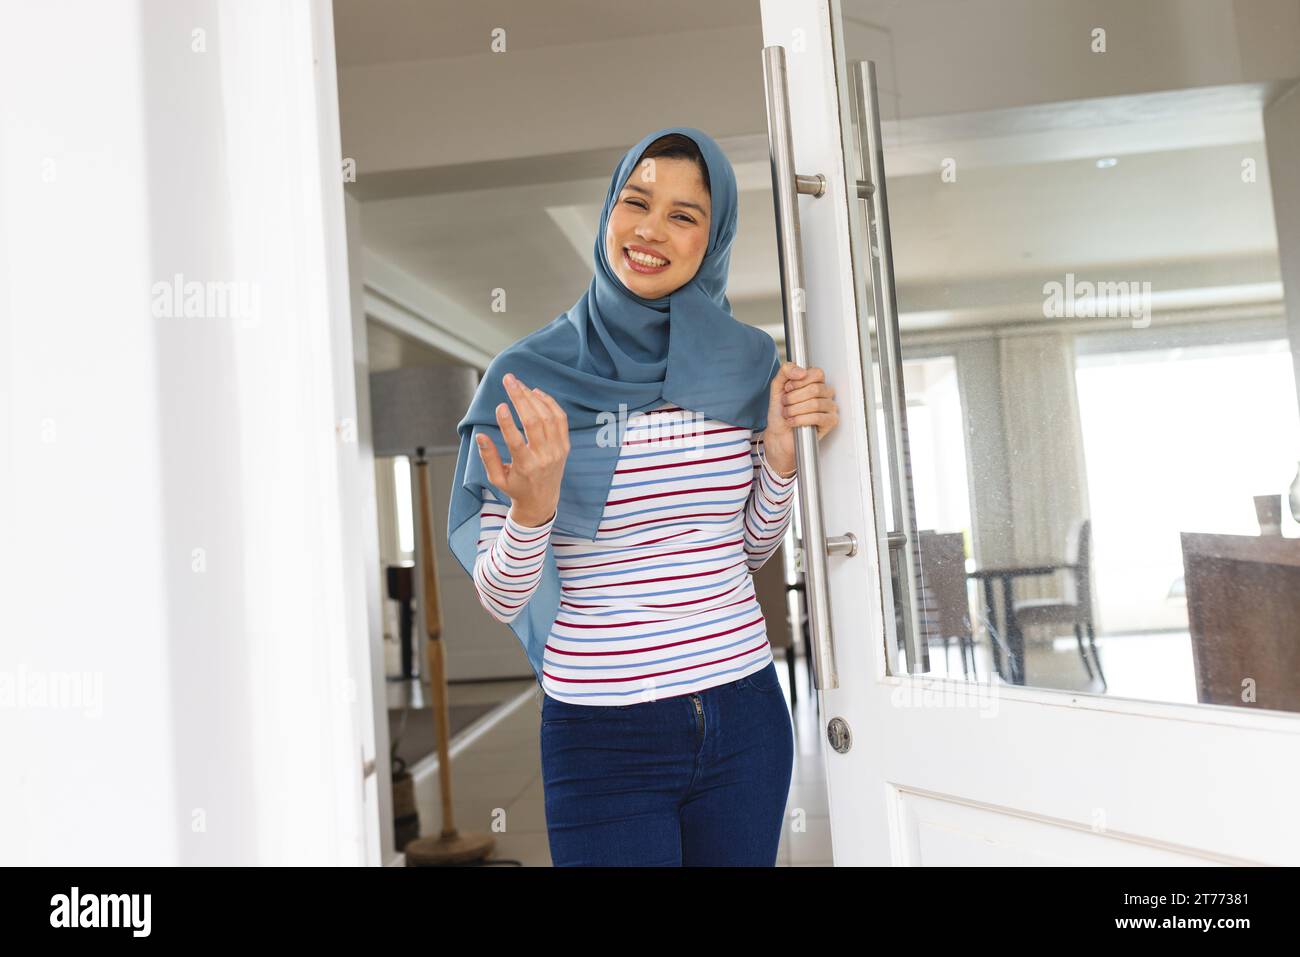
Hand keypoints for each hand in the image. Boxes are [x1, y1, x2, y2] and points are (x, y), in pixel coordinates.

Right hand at [475, 373, 570, 526]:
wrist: (542, 501)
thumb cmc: (515, 488)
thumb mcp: (497, 478)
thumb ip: (488, 457)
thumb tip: (480, 435)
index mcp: (525, 467)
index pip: (516, 442)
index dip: (507, 423)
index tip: (499, 405)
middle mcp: (544, 457)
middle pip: (534, 422)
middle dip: (520, 398)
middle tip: (508, 379)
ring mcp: (557, 451)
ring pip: (548, 417)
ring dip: (533, 397)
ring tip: (518, 384)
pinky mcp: (565, 446)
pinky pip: (560, 419)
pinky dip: (549, 403)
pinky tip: (536, 392)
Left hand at [760, 361, 838, 475]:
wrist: (778, 434)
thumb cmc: (780, 412)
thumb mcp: (777, 386)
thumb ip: (786, 371)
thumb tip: (801, 371)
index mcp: (816, 382)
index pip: (817, 373)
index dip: (799, 381)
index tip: (788, 388)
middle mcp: (826, 393)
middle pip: (815, 389)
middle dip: (793, 398)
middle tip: (785, 404)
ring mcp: (830, 407)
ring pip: (815, 404)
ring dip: (794, 410)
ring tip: (788, 414)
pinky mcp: (831, 422)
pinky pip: (818, 417)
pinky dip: (800, 420)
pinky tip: (792, 422)